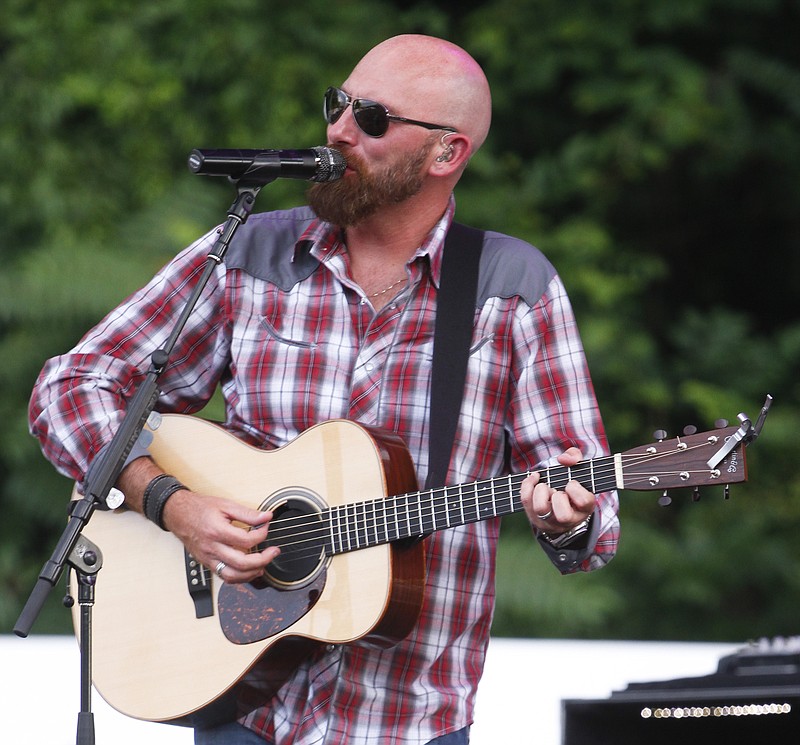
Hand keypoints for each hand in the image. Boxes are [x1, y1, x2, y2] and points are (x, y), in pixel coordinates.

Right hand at [162, 490, 280, 583]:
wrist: (178, 514)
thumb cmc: (200, 508)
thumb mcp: (226, 505)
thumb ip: (248, 513)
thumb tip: (266, 517)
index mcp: (217, 531)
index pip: (246, 540)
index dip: (261, 534)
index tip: (266, 527)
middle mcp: (212, 548)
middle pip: (241, 563)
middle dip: (263, 560)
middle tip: (273, 551)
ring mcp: (208, 558)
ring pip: (232, 576)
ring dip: (252, 574)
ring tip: (264, 564)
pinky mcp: (207, 563)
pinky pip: (224, 576)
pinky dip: (239, 577)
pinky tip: (249, 571)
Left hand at [519, 447, 595, 534]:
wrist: (562, 506)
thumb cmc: (572, 485)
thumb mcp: (578, 470)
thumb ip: (575, 457)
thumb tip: (563, 459)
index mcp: (585, 508)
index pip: (583, 502)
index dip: (575, 489)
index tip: (571, 483)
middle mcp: (569, 520)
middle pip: (563, 515)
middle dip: (558, 496)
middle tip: (558, 491)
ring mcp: (551, 522)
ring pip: (541, 509)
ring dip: (541, 491)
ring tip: (545, 487)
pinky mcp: (535, 519)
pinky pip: (526, 500)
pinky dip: (528, 484)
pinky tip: (534, 478)